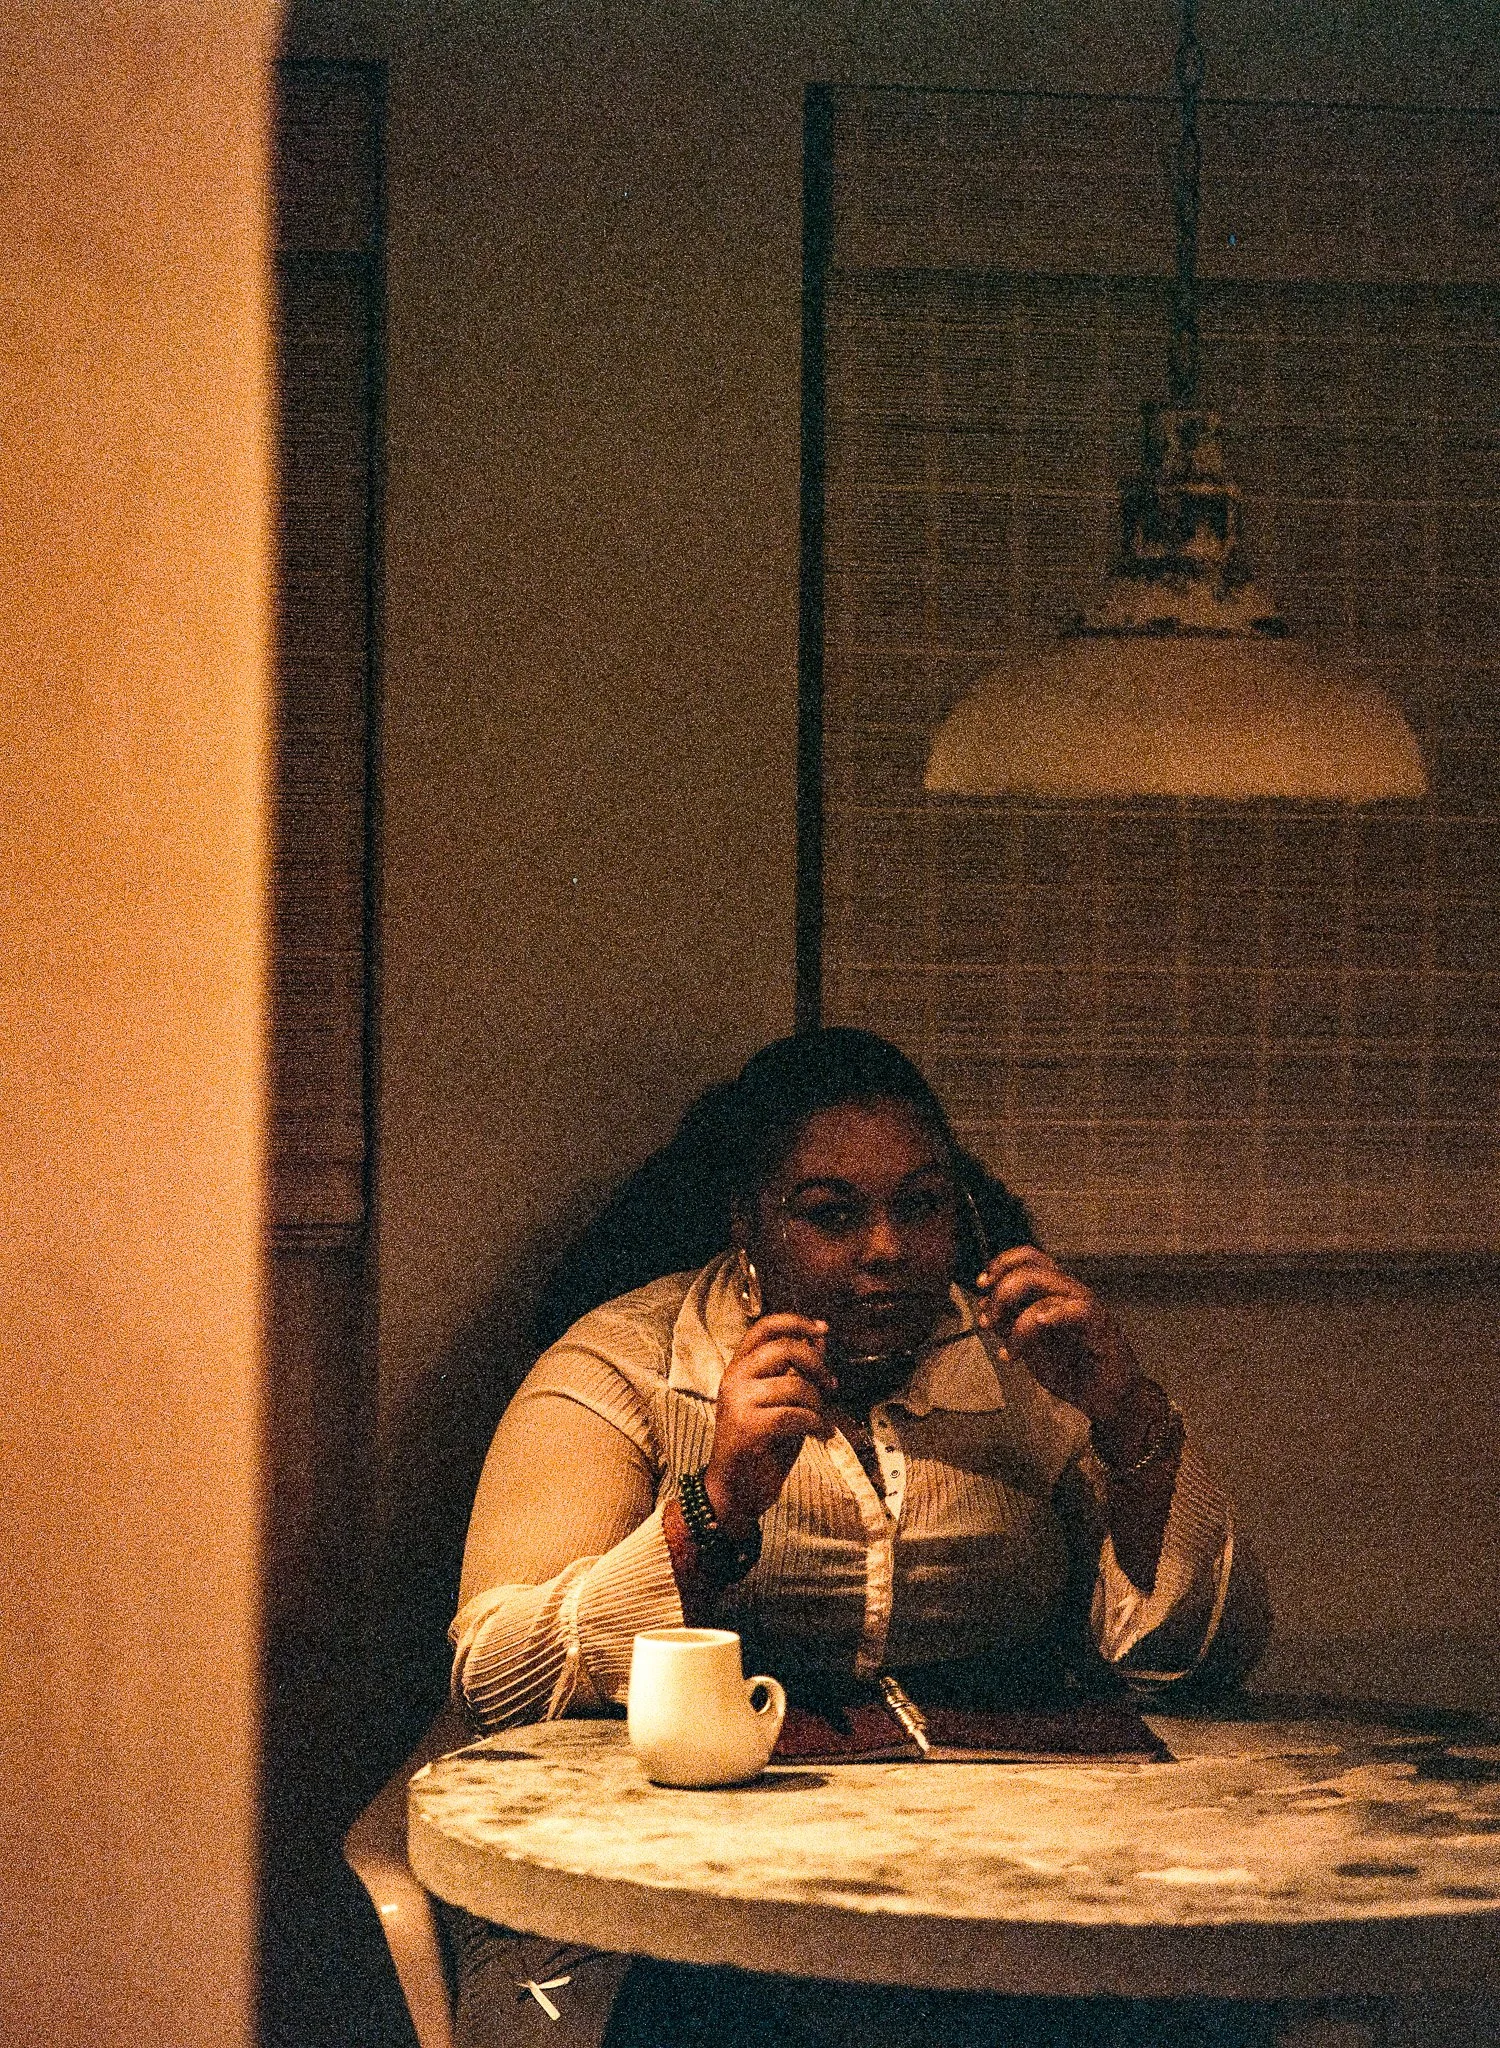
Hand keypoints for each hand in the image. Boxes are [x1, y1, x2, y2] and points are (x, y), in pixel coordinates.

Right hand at [704, 1313, 836, 1534]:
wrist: (734, 1492)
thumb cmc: (761, 1447)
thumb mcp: (780, 1402)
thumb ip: (795, 1372)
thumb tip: (820, 1341)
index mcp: (738, 1369)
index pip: (764, 1328)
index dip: (796, 1322)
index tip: (823, 1330)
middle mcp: (734, 1379)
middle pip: (785, 1349)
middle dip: (817, 1365)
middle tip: (831, 1385)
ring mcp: (738, 1403)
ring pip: (795, 1386)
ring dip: (819, 1404)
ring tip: (821, 1420)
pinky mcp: (748, 1428)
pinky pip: (795, 1415)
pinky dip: (817, 1424)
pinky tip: (821, 1434)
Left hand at [973, 1245, 1139, 1428]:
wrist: (1107, 1400)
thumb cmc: (1073, 1370)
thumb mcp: (1030, 1347)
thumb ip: (1010, 1325)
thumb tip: (984, 1308)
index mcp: (1054, 1292)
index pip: (1027, 1258)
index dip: (1000, 1265)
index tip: (982, 1285)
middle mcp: (1070, 1292)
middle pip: (1030, 1270)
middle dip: (1001, 1294)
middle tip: (990, 1322)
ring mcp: (1086, 1307)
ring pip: (1048, 1289)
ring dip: (1018, 1319)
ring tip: (1010, 1349)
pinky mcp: (1101, 1326)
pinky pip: (1078, 1310)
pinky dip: (1054, 1314)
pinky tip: (1039, 1325)